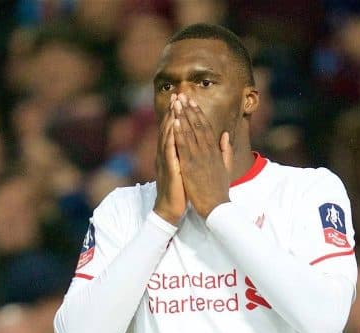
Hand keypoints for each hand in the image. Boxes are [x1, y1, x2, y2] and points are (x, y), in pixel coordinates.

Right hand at [154, 94, 185, 224]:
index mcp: (172, 155)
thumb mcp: (185, 171)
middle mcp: (166, 155)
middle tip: (178, 95)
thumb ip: (187, 157)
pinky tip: (175, 125)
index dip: (179, 115)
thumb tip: (193, 146)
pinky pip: (169, 149)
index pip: (175, 131)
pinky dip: (171, 136)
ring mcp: (166, 161)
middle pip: (169, 129)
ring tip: (176, 104)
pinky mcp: (169, 168)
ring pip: (168, 136)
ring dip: (172, 119)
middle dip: (174, 111)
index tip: (184, 101)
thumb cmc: (180, 192)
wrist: (170, 210)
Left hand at [173, 93, 230, 217]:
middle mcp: (207, 151)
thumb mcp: (226, 167)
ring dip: (182, 116)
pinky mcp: (190, 166)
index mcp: (214, 151)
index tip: (191, 102)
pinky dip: (179, 133)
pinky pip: (183, 147)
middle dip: (189, 110)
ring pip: (190, 133)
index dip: (198, 113)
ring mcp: (198, 158)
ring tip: (176, 103)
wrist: (216, 207)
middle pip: (197, 126)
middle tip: (182, 96)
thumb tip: (225, 134)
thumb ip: (225, 150)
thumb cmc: (219, 190)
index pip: (205, 127)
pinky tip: (174, 122)